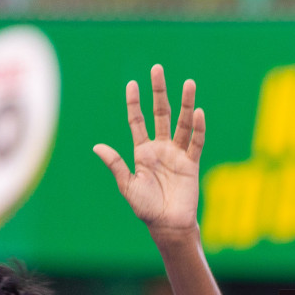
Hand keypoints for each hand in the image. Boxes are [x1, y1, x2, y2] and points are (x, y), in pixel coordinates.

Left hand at [94, 65, 205, 239]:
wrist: (167, 225)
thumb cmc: (146, 208)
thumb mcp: (127, 186)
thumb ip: (115, 164)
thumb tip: (97, 146)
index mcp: (143, 152)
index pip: (138, 121)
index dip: (134, 103)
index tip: (132, 84)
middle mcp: (161, 148)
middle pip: (161, 114)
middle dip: (159, 92)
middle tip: (157, 69)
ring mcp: (177, 154)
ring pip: (182, 123)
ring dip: (185, 103)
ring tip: (189, 83)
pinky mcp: (191, 164)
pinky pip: (196, 143)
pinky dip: (198, 129)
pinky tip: (198, 113)